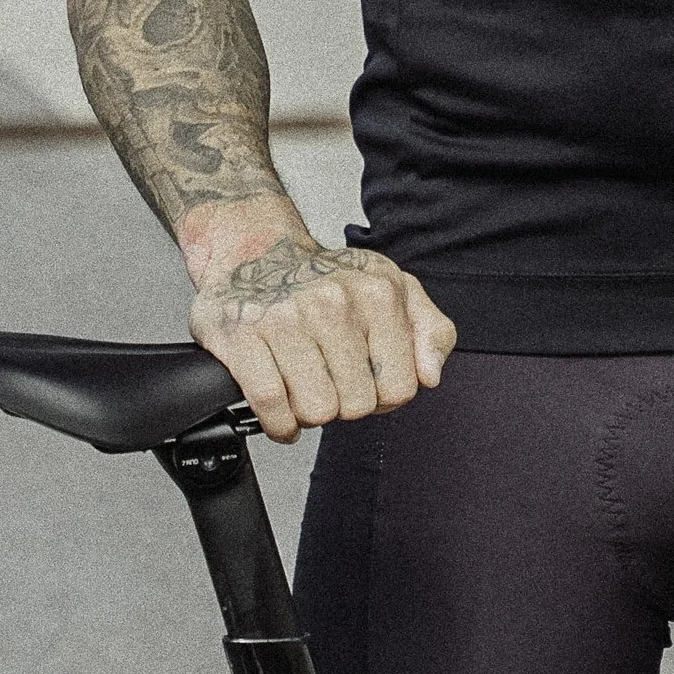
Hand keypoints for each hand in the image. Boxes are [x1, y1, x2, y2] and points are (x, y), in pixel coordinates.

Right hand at [187, 226, 454, 441]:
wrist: (255, 251)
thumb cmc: (325, 280)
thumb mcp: (393, 290)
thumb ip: (430, 331)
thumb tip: (430, 375)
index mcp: (378, 292)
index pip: (400, 388)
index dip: (383, 396)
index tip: (366, 381)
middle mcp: (334, 302)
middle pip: (357, 406)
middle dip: (344, 404)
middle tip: (330, 380)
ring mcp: (286, 319)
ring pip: (316, 411)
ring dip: (309, 412)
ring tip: (304, 386)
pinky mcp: (243, 336)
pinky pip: (272, 406)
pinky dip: (278, 422)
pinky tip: (282, 411)